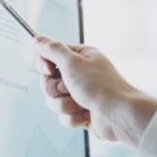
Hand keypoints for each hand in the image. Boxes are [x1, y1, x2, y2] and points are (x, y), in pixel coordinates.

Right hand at [37, 36, 156, 144]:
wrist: (118, 115)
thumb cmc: (100, 86)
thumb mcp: (72, 62)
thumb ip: (52, 49)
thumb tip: (38, 39)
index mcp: (80, 57)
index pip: (49, 57)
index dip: (44, 66)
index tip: (49, 70)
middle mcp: (80, 74)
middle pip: (48, 82)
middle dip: (55, 89)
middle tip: (69, 88)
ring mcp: (81, 95)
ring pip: (54, 101)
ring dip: (65, 105)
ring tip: (81, 103)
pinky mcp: (82, 113)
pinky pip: (64, 117)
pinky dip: (73, 118)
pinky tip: (86, 115)